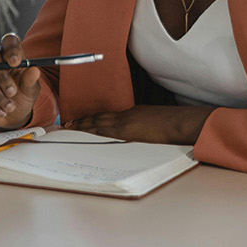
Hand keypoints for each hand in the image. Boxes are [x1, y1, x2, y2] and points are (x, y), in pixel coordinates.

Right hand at [0, 33, 41, 129]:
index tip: (15, 62)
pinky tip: (1, 110)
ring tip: (9, 106)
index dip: (11, 49)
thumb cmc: (21, 97)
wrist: (11, 116)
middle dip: (2, 76)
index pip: (8, 41)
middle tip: (12, 92)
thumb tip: (34, 70)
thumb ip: (31, 80)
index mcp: (10, 53)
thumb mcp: (30, 90)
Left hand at [65, 105, 215, 144]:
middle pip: (98, 118)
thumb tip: (136, 131)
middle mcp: (125, 115)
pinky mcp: (126, 130)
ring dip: (82, 126)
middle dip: (82, 122)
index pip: (106, 115)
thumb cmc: (172, 123)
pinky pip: (103, 130)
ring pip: (97, 123)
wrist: (180, 123)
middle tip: (67, 125)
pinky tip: (82, 133)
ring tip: (68, 128)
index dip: (92, 118)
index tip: (80, 121)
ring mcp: (124, 122)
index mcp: (131, 113)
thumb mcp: (153, 120)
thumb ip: (141, 124)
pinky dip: (91, 131)